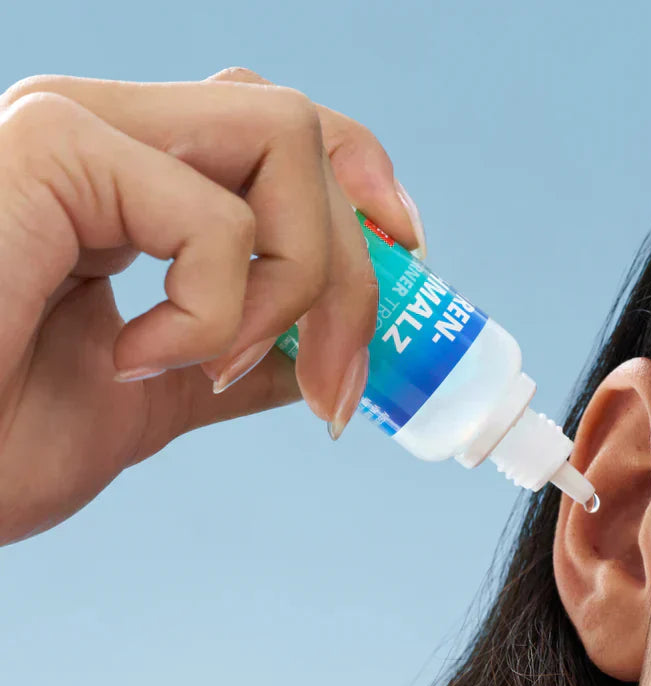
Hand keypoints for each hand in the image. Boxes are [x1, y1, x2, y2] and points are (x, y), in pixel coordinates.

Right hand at [0, 66, 422, 544]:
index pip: (276, 128)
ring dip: (293, 288)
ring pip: (283, 141)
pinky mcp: (49, 150)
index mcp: (124, 186)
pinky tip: (135, 360)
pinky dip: (211, 315)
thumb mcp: (151, 403)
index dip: (362, 182)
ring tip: (214, 372)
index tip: (411, 259)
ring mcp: (74, 131)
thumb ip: (232, 367)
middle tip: (335, 388)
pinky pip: (214, 216)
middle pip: (302, 131)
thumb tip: (312, 364)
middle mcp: (103, 137)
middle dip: (355, 269)